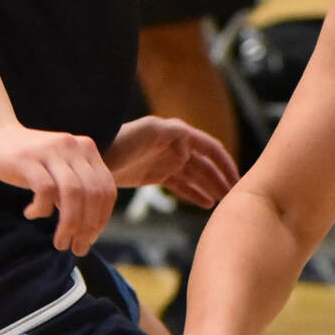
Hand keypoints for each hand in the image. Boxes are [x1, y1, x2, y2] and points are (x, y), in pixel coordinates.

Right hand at [0, 120, 118, 253]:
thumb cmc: (26, 160)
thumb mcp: (58, 172)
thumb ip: (76, 191)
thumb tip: (89, 228)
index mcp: (86, 149)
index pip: (106, 188)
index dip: (102, 218)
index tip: (90, 239)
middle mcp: (72, 147)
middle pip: (93, 193)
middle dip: (88, 227)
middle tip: (77, 247)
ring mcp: (50, 151)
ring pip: (73, 194)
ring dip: (69, 224)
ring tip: (60, 242)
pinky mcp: (27, 158)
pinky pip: (45, 190)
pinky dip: (42, 209)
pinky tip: (31, 213)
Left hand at [105, 115, 238, 207]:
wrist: (94, 156)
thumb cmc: (119, 141)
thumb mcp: (147, 131)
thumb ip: (172, 133)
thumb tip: (190, 142)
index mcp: (178, 133)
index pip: (211, 148)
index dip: (226, 163)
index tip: (239, 180)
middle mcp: (177, 146)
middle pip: (207, 165)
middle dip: (222, 179)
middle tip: (236, 197)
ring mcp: (168, 161)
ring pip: (197, 176)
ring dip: (212, 187)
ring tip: (225, 202)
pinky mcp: (158, 175)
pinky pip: (182, 185)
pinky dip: (195, 194)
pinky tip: (207, 204)